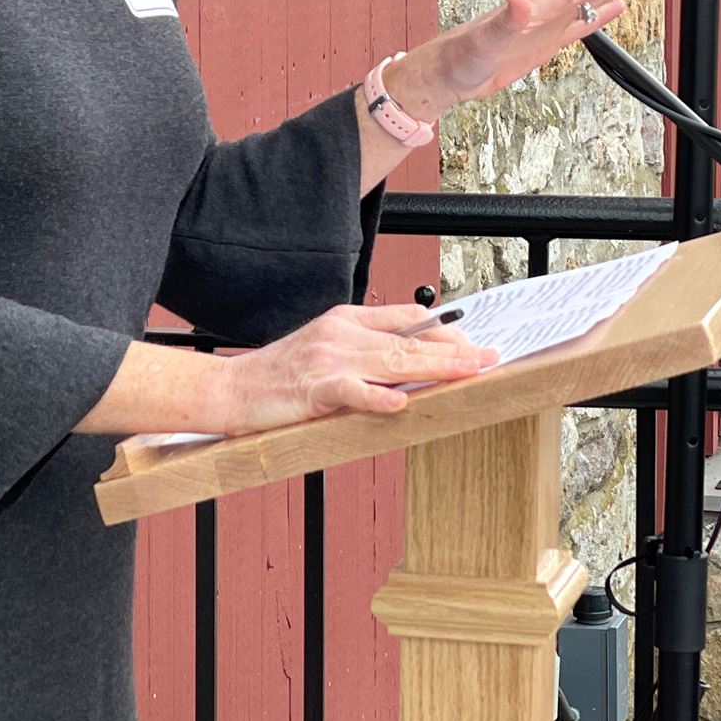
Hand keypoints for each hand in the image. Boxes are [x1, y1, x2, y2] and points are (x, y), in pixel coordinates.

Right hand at [214, 303, 498, 432]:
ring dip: (434, 368)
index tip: (475, 343)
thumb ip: (365, 351)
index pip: (406, 318)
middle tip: (488, 358)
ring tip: (466, 374)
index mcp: (345, 320)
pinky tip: (400, 402)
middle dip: (453, 351)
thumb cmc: (280, 377)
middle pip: (408, 340)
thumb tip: (410, 363)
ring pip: (391, 361)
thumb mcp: (326, 350)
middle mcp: (340, 333)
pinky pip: (351, 391)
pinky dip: (376, 397)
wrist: (232, 389)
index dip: (444, 331)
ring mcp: (327, 359)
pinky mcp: (312, 388)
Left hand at [422, 0, 669, 107]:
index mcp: (543, 1)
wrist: (448, 74)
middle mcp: (550, 7)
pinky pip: (582, 24)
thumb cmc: (461, 55)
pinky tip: (618, 7)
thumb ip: (506, 16)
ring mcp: (550, 23)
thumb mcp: (484, 37)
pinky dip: (603, 14)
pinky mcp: (547, 41)